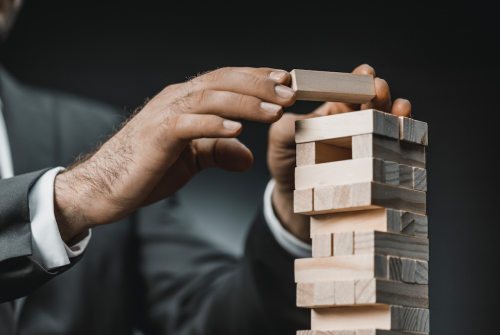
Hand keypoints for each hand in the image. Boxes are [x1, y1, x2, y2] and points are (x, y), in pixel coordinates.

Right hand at [54, 67, 295, 241]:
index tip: (287, 81)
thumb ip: (218, 152)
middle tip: (291, 92)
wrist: (103, 188)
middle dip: (260, 85)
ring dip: (245, 101)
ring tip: (274, 109)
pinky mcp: (155, 136)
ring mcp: (164, 115)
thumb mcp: (192, 160)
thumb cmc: (145, 169)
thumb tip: (248, 157)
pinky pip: (187, 125)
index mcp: (185, 101)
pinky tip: (236, 128)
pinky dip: (212, 124)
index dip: (257, 78)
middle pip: (223, 82)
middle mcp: (175, 100)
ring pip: (209, 97)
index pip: (226, 81)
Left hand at [267, 64, 411, 242]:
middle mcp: (356, 123)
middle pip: (375, 102)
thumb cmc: (288, 161)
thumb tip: (310, 118)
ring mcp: (369, 143)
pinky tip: (406, 133)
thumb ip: (290, 124)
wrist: (295, 199)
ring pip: (390, 123)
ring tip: (400, 109)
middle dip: (380, 93)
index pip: (349, 89)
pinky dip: (404, 139)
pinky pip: (396, 149)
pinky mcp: (378, 165)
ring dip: (397, 113)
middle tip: (380, 89)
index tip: (365, 73)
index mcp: (334, 110)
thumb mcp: (280, 138)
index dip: (359, 79)